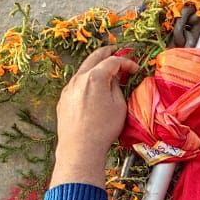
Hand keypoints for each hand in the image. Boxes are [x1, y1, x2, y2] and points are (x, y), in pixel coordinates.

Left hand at [49, 46, 137, 187]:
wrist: (80, 147)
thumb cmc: (103, 128)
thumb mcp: (119, 106)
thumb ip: (117, 87)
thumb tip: (115, 79)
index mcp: (95, 77)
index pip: (113, 61)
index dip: (127, 62)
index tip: (135, 68)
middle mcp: (79, 78)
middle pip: (94, 58)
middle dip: (108, 53)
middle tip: (118, 52)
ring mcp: (69, 88)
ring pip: (83, 69)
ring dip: (96, 65)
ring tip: (106, 68)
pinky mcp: (64, 99)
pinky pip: (77, 82)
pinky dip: (87, 78)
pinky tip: (94, 86)